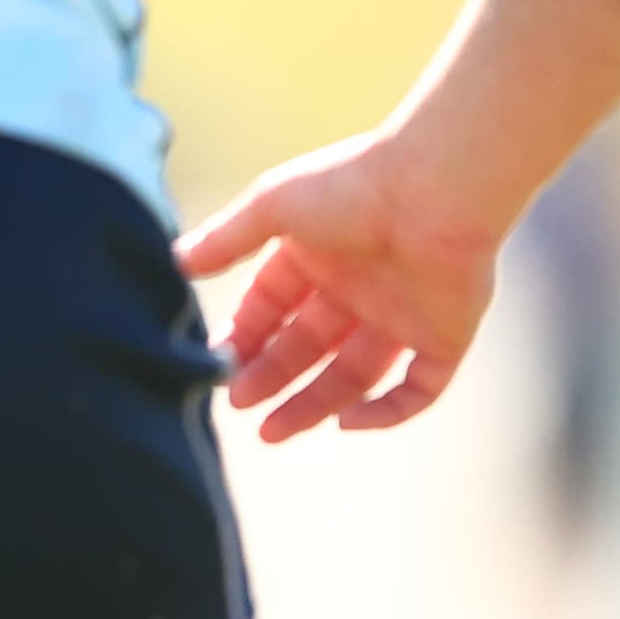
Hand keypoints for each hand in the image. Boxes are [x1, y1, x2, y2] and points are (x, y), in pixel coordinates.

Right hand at [177, 130, 502, 442]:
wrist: (435, 190)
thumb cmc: (350, 186)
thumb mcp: (271, 206)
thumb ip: (225, 238)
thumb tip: (176, 262)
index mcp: (316, 257)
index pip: (271, 307)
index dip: (244, 335)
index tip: (217, 362)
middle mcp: (356, 291)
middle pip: (306, 347)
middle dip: (269, 377)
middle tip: (237, 404)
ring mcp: (401, 317)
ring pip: (353, 376)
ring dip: (313, 405)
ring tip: (272, 432)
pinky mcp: (443, 339)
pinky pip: (417, 390)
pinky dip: (386, 412)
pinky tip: (346, 422)